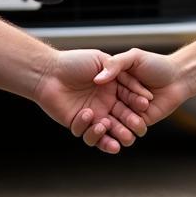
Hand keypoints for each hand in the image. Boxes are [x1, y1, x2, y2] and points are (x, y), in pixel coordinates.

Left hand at [32, 49, 152, 153]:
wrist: (49, 72)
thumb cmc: (74, 62)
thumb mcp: (100, 59)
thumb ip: (116, 68)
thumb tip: (131, 84)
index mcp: (112, 88)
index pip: (130, 100)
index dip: (138, 103)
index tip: (146, 104)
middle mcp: (104, 104)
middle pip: (122, 119)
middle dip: (130, 124)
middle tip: (138, 127)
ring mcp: (92, 115)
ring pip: (108, 132)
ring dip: (115, 134)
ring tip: (112, 127)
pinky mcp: (78, 125)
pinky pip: (90, 136)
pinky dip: (95, 135)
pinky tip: (96, 123)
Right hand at [94, 49, 191, 126]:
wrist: (179, 77)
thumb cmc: (156, 64)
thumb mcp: (134, 57)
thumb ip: (115, 64)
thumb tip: (97, 79)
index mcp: (112, 82)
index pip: (96, 95)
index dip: (91, 104)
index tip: (89, 110)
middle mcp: (117, 97)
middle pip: (104, 112)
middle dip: (102, 120)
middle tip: (103, 123)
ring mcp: (128, 110)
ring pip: (116, 123)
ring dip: (115, 129)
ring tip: (116, 128)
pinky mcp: (140, 121)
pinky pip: (130, 130)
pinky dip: (127, 133)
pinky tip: (129, 133)